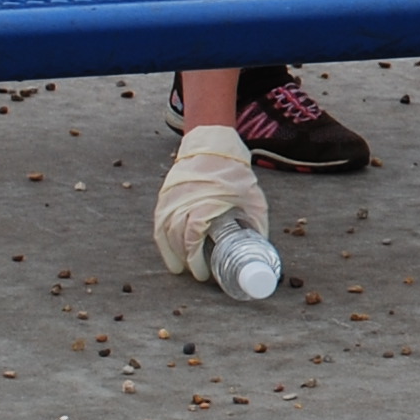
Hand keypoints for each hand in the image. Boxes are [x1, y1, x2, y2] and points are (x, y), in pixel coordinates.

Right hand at [154, 126, 268, 277]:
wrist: (212, 146)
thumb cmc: (235, 173)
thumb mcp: (253, 198)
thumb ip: (256, 223)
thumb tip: (260, 249)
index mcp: (205, 202)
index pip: (193, 236)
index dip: (195, 259)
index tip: (203, 273)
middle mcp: (184, 201)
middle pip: (178, 238)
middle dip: (186, 260)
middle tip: (198, 273)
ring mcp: (171, 198)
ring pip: (165, 233)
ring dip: (172, 253)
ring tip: (182, 268)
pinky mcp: (165, 197)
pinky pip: (159, 224)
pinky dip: (163, 242)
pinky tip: (170, 256)